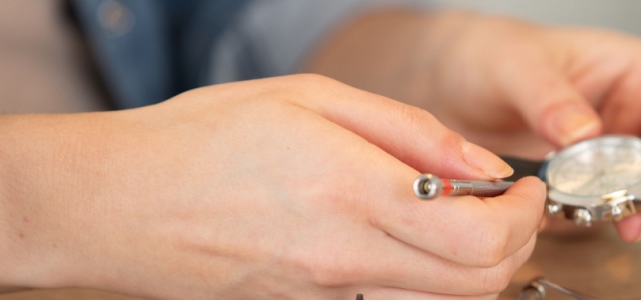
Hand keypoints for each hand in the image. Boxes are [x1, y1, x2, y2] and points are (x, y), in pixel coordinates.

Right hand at [0, 74, 544, 297]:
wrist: (115, 206)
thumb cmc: (201, 141)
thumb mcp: (312, 100)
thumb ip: (410, 133)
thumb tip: (483, 166)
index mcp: (353, 194)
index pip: (480, 237)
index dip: (524, 217)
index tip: (525, 190)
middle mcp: (347, 262)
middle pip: (479, 287)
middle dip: (516, 246)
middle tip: (508, 207)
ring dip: (480, 272)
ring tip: (466, 223)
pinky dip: (433, 287)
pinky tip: (418, 247)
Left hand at [307, 10, 640, 241]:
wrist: (448, 82)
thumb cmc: (490, 53)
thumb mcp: (516, 66)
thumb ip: (550, 98)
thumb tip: (584, 133)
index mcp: (635, 73)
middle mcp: (630, 117)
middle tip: (631, 217)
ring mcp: (607, 157)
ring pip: (632, 194)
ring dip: (612, 211)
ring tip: (591, 217)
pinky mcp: (581, 187)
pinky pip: (591, 212)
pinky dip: (577, 218)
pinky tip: (554, 212)